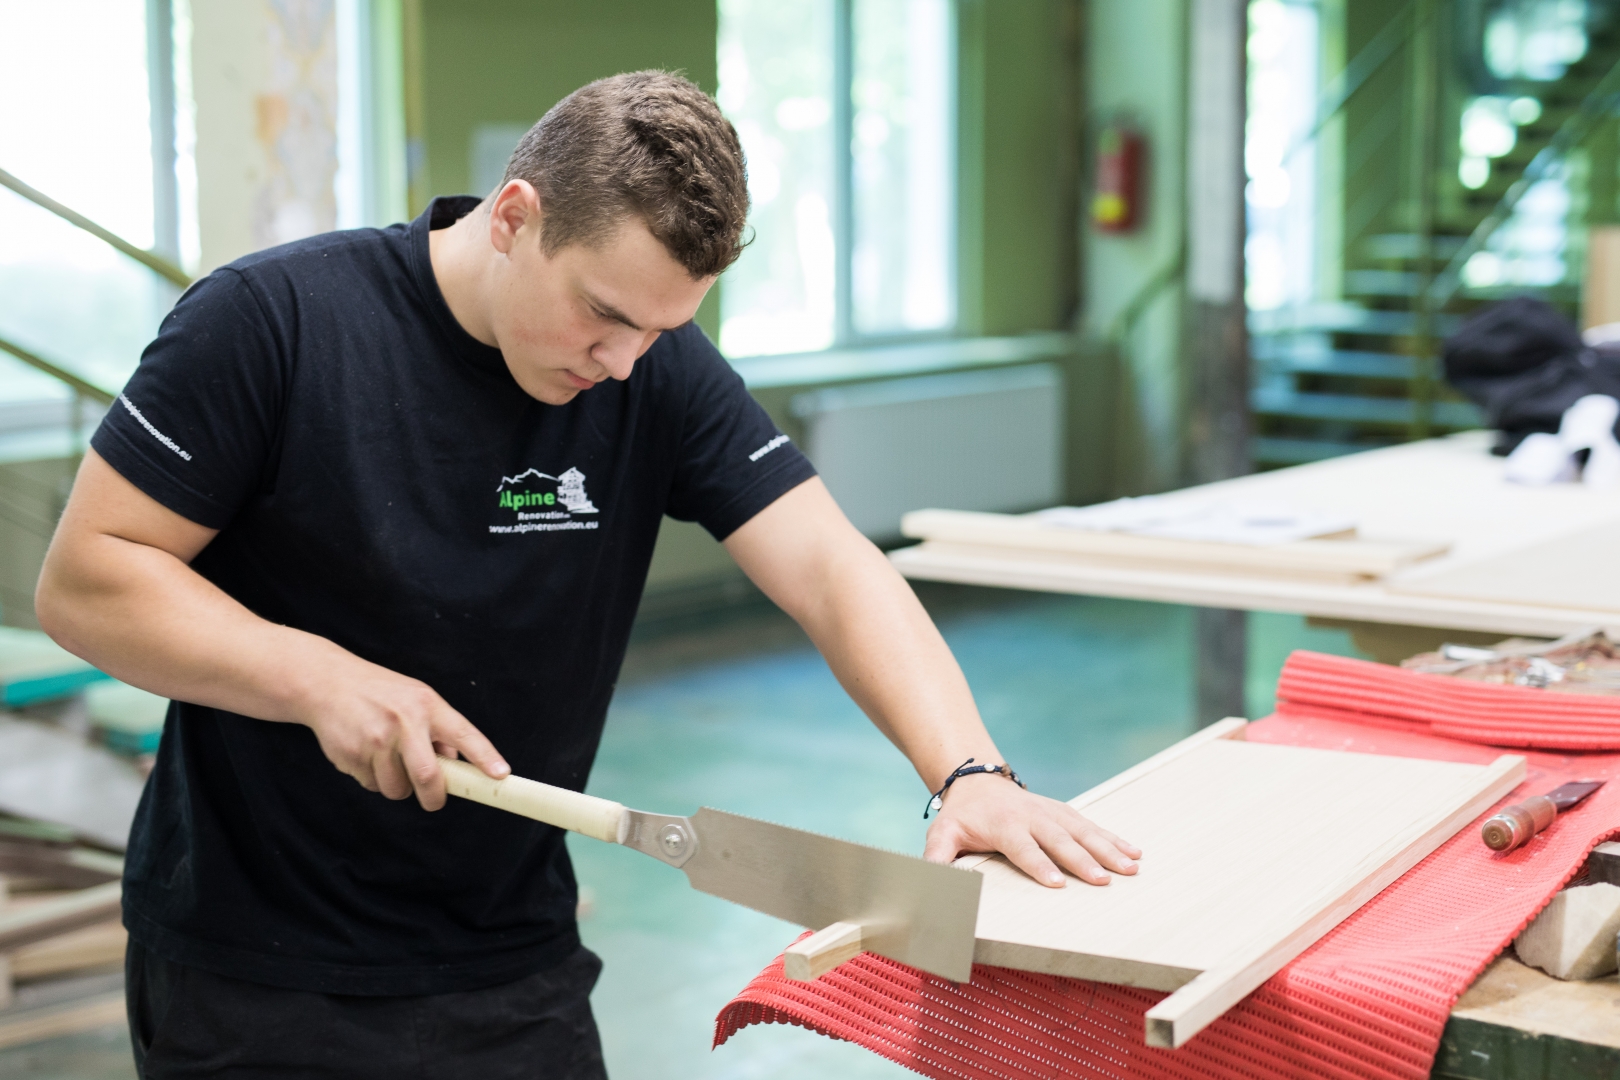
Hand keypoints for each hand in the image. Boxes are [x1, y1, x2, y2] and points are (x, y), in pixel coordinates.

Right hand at [296, 659, 508, 811]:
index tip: (500, 775)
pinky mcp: (351, 755)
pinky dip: (373, 779)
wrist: (327, 683)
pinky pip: (371, 785)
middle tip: (434, 799)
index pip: (463, 734)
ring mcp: (375, 740)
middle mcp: (404, 722)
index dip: (484, 757)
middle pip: (428, 777)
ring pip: (397, 788)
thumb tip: (457, 761)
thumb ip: (439, 728)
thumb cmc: (380, 692)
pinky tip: (366, 754)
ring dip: (399, 786)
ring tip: (390, 762)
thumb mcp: (416, 698)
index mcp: (426, 705)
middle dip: (434, 798)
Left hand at [923, 775, 1140, 886]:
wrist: (977, 781)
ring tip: (1131, 867)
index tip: (1058, 883)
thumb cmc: (961, 817)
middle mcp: (1031, 816)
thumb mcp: (942, 835)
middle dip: (1082, 860)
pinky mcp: (1063, 812)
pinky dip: (1114, 837)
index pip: (1022, 847)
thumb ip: (937, 858)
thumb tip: (929, 882)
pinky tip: (1135, 851)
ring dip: (1108, 848)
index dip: (1039, 864)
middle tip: (1103, 881)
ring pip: (1083, 830)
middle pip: (1059, 839)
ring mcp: (1051, 812)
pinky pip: (1091, 825)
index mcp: (1004, 825)